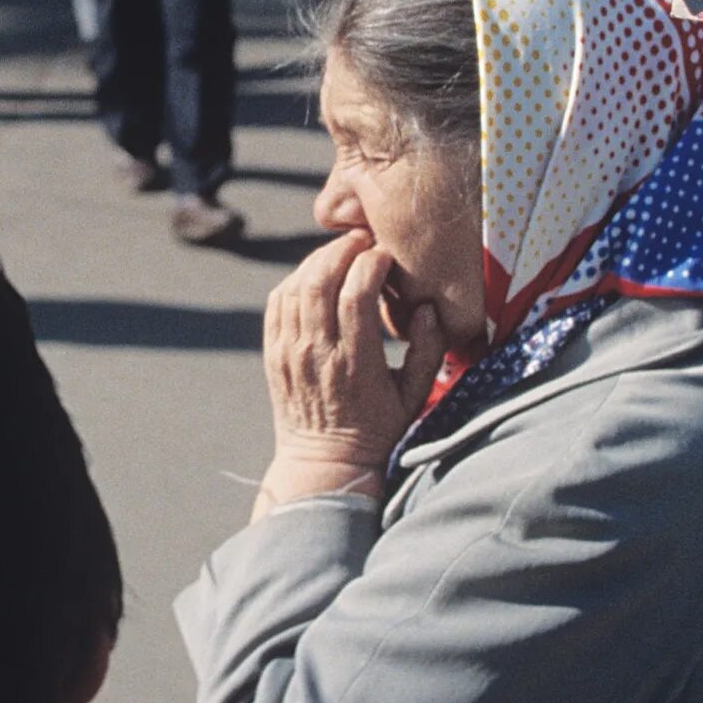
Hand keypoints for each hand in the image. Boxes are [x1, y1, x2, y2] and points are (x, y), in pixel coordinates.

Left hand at [255, 230, 446, 515]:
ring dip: (318, 260)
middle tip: (363, 241)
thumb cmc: (378, 427)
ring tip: (342, 252)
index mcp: (356, 364)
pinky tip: (316, 275)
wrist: (325, 461)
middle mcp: (318, 354)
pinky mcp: (273, 353)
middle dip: (343, 251)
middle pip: (320, 281)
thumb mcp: (416, 396)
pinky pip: (277, 302)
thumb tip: (426, 309)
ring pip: (296, 287)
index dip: (371, 264)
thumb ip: (429, 351)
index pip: (355, 296)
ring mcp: (290, 353)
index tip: (386, 257)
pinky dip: (295, 279)